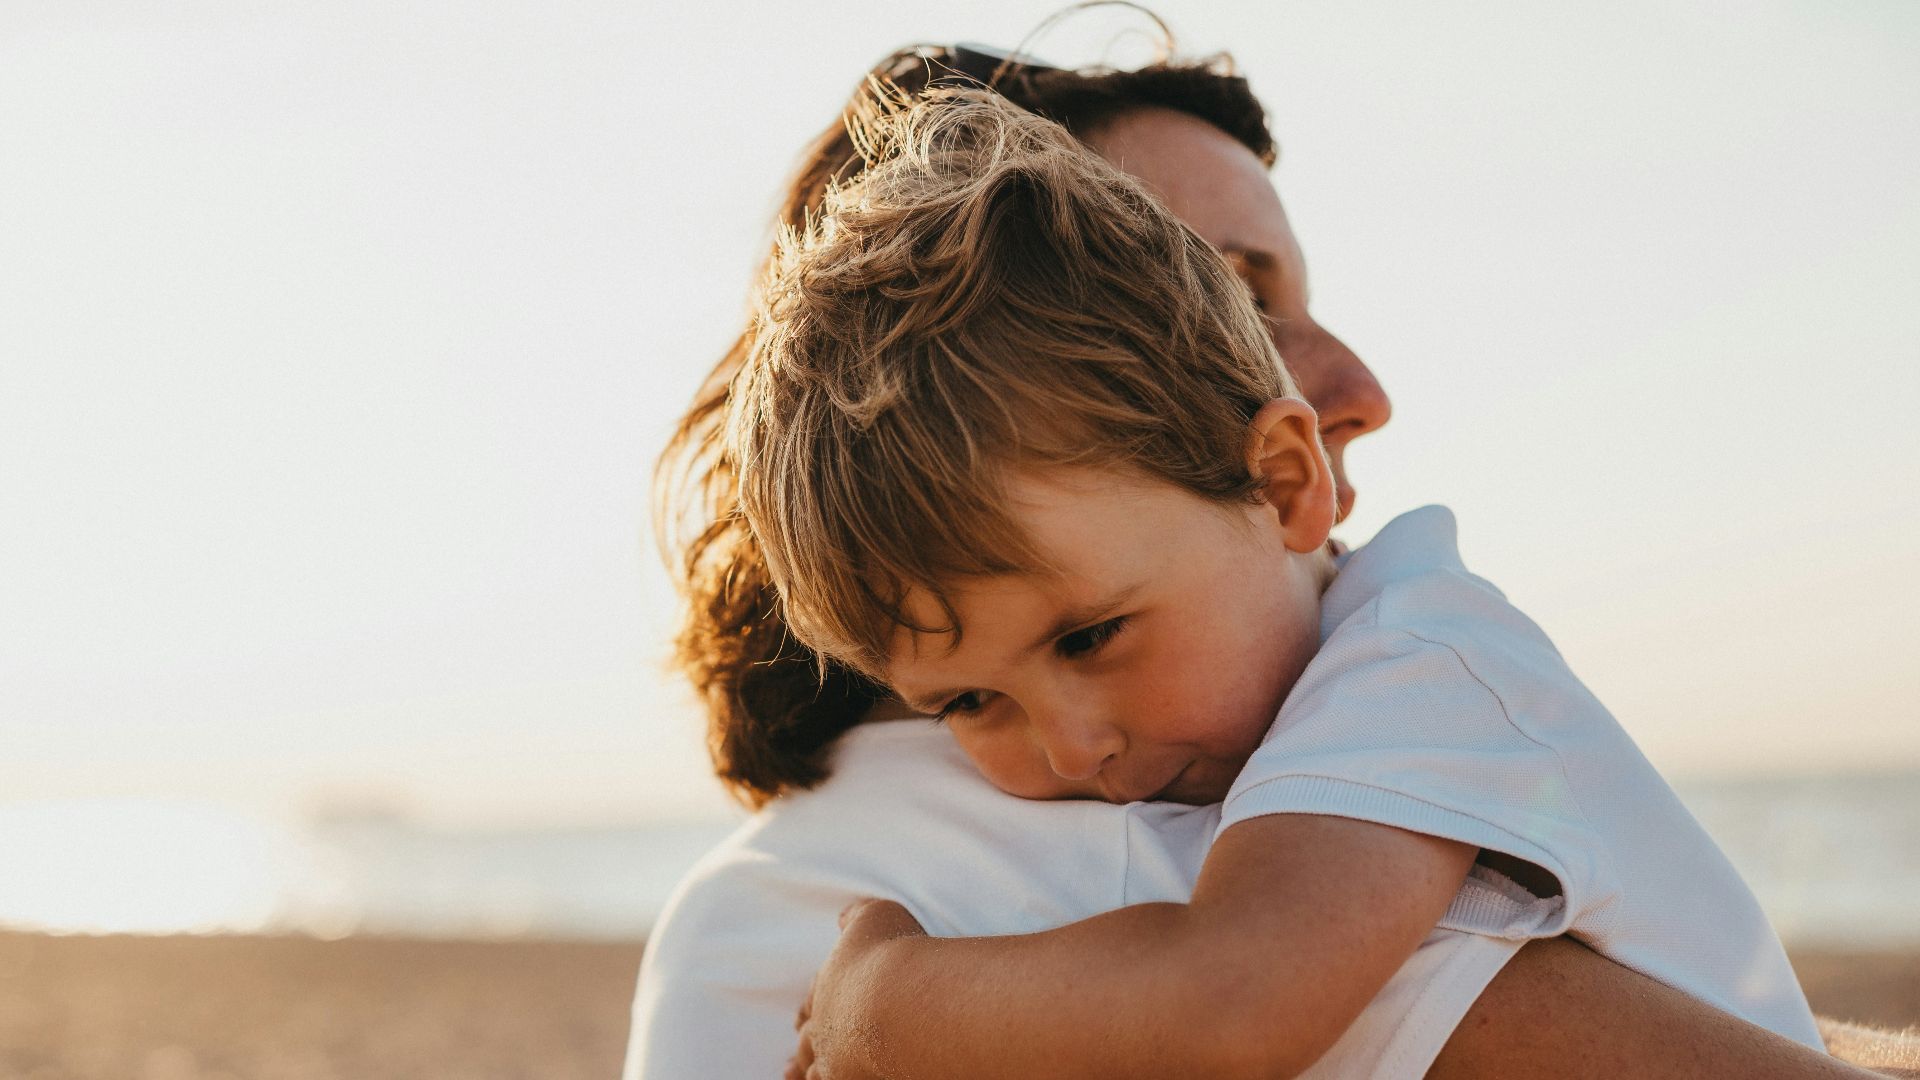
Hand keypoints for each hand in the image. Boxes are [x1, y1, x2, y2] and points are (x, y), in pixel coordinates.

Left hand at [786, 898, 928, 1079]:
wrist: (898, 998)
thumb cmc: (892, 954)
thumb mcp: (876, 916)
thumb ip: (857, 915)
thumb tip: (843, 917)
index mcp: (830, 981)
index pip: (815, 995)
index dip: (810, 1004)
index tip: (802, 1012)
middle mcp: (824, 1017)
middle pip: (807, 1032)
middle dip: (803, 1036)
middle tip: (796, 1040)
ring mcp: (831, 1050)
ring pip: (809, 1064)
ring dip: (803, 1066)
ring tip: (792, 1071)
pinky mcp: (843, 1075)